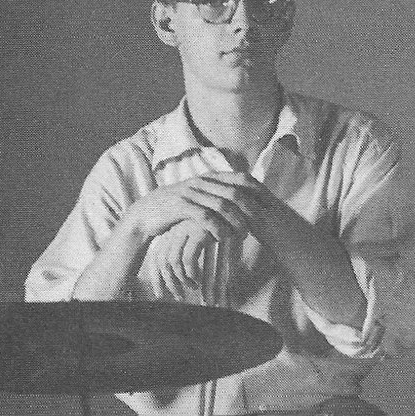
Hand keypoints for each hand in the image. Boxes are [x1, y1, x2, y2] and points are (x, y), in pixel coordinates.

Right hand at [128, 175, 256, 243]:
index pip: (242, 179)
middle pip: (235, 193)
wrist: (145, 215)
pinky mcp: (181, 206)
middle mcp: (203, 181)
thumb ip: (218, 195)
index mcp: (210, 177)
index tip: (269, 208)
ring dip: (236, 221)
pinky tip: (221, 238)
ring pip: (223, 205)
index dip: (258, 193)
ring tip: (242, 235)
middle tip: (258, 226)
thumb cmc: (176, 210)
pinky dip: (217, 228)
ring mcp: (192, 192)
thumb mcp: (199, 197)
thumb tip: (244, 200)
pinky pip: (205, 217)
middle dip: (249, 210)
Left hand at [153, 221, 215, 299]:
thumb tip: (176, 283)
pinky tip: (200, 280)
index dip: (156, 279)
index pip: (156, 258)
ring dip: (182, 280)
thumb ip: (188, 256)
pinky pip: (188, 259)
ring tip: (193, 288)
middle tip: (179, 297)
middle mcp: (176, 229)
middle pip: (161, 261)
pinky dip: (192, 273)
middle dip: (169, 283)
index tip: (160, 295)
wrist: (237, 212)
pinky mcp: (200, 232)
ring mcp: (187, 229)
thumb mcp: (201, 241)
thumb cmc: (221, 230)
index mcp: (172, 231)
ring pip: (174, 262)